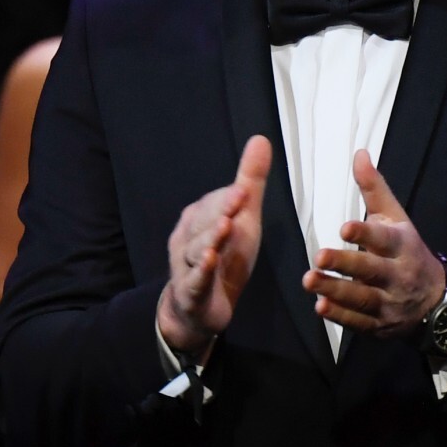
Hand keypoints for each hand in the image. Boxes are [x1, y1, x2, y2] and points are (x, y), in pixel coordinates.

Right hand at [158, 135, 270, 360]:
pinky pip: (195, 279)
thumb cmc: (223, 257)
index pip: (214, 204)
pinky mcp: (190, 292)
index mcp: (199, 218)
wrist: (202, 308)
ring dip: (210, 239)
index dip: (229, 198)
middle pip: (205, 223)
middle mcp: (187, 238)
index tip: (243, 189)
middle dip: (220, 212)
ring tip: (226, 227)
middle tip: (238, 199)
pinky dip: (201, 270)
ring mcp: (186, 265)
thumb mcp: (242, 219)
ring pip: (197, 250)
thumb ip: (249, 181)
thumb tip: (260, 139)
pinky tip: (210, 261)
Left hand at [302, 150, 445, 336]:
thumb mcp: (395, 218)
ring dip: (336, 291)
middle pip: (371, 270)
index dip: (365, 234)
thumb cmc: (406, 251)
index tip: (344, 227)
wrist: (435, 298)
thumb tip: (359, 153)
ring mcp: (389, 302)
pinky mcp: (379, 324)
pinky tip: (320, 308)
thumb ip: (374, 189)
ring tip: (310, 282)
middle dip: (346, 264)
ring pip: (362, 298)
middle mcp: (397, 274)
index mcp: (401, 245)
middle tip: (319, 257)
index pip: (383, 239)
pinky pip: (359, 322)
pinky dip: (340, 316)